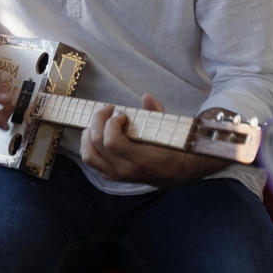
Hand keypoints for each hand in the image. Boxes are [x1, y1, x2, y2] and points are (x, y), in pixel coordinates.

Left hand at [80, 94, 228, 187]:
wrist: (182, 172)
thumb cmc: (177, 147)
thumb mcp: (171, 129)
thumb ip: (157, 113)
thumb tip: (146, 97)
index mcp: (141, 160)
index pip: (111, 142)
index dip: (111, 123)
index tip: (122, 114)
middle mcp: (126, 171)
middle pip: (96, 144)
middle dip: (98, 120)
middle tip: (109, 110)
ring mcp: (117, 175)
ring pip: (89, 155)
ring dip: (89, 134)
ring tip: (99, 121)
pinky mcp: (112, 176)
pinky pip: (92, 161)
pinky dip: (90, 145)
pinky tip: (99, 133)